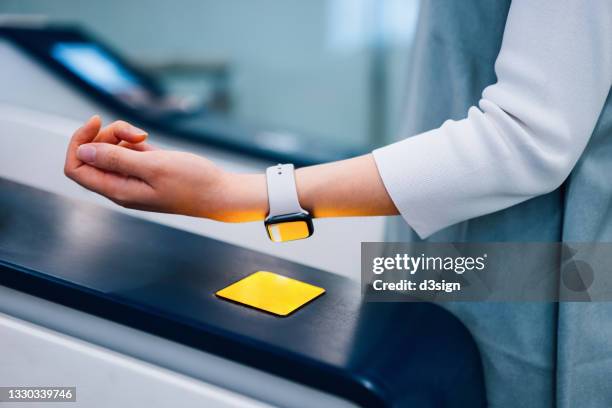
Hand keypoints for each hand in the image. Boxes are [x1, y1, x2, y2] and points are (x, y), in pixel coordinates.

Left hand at [64, 116, 267, 220]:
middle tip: (133, 132)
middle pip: (92, 155)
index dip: (79, 143)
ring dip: (121, 136)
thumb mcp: (153, 166)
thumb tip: (83, 151)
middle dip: (105, 136)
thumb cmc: (192, 182)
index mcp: (118, 191)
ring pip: (110, 150)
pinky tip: (149, 141)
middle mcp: (121, 187)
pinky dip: (133, 142)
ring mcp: (133, 179)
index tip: (96, 123)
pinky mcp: (146, 171)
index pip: (76, 168)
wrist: (220, 193)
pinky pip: (127, 152)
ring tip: (144, 136)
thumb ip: (116, 159)